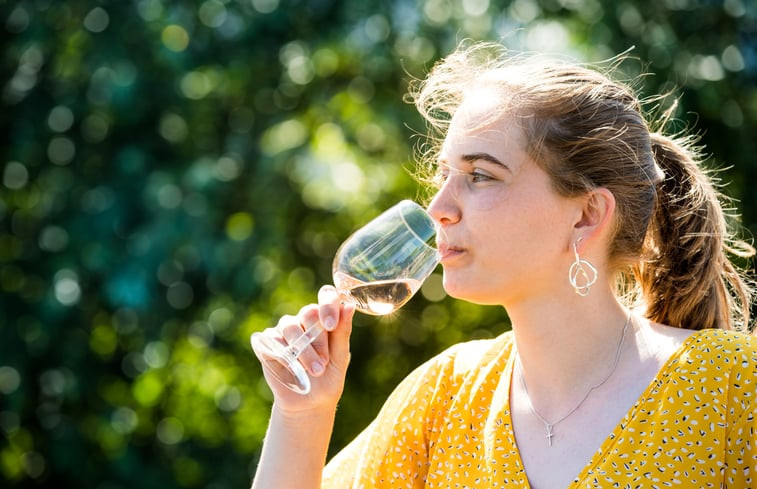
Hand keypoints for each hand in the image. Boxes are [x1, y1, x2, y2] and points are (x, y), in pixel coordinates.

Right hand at [252, 285, 354, 412]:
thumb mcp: (340, 358)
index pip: (326, 295)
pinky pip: (274, 340)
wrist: (309, 403)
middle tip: (324, 363)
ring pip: (291, 327)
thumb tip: (349, 306)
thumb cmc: (329, 378)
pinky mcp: (268, 342)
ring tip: (315, 371)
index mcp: (325, 317)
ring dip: (304, 351)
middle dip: (318, 340)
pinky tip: (294, 369)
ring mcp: (285, 329)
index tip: (331, 325)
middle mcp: (304, 319)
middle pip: (308, 312)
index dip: (328, 305)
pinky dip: (285, 355)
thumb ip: (343, 332)